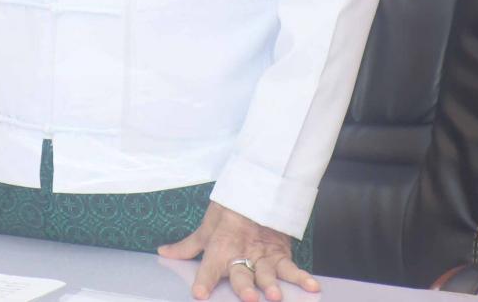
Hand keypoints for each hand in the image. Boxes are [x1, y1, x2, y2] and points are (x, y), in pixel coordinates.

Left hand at [157, 202, 318, 301]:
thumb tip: (164, 252)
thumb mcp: (207, 226)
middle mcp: (242, 253)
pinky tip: (313, 287)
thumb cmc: (229, 209)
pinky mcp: (280, 253)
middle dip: (244, 286)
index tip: (199, 295)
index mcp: (221, 246)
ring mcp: (263, 254)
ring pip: (267, 272)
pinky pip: (292, 267)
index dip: (204, 280)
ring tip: (275, 296)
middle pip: (242, 273)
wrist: (257, 186)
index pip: (209, 266)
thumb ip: (188, 246)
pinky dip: (303, 277)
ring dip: (272, 284)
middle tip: (248, 297)